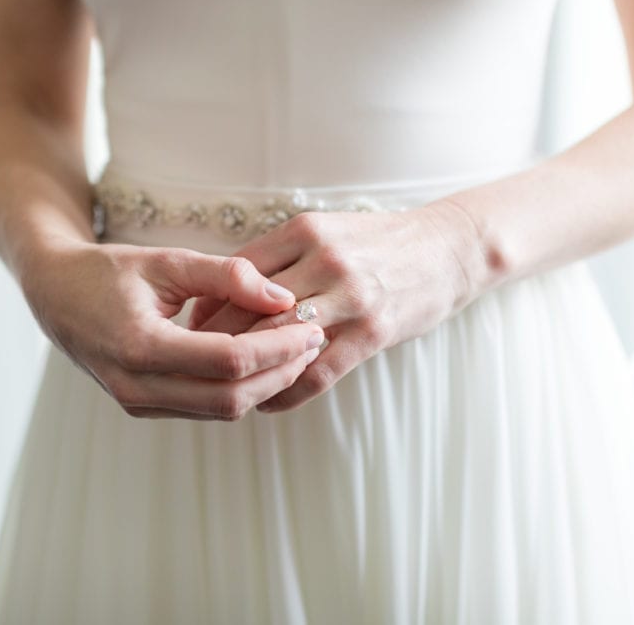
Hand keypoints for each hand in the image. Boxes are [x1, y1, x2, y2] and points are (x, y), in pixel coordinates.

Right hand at [20, 241, 325, 420]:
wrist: (55, 295)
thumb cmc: (109, 270)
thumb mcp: (167, 260)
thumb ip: (228, 275)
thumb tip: (284, 298)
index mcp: (140, 345)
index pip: (229, 360)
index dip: (278, 347)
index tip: (312, 325)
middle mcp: (137, 385)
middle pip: (230, 398)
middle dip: (281, 371)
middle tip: (314, 339)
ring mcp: (139, 403)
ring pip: (221, 410)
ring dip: (266, 385)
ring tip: (297, 350)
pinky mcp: (145, 408)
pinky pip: (204, 409)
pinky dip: (241, 389)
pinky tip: (265, 362)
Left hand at [188, 202, 478, 412]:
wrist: (447, 249)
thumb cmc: (376, 244)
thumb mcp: (325, 233)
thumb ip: (274, 261)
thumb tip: (213, 296)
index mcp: (305, 231)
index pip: (237, 273)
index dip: (207, 307)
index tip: (186, 332)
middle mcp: (324, 260)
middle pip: (251, 309)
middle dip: (217, 342)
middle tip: (193, 367)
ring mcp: (350, 297)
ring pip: (279, 343)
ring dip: (248, 371)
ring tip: (224, 389)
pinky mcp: (373, 332)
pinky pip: (317, 373)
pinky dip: (286, 393)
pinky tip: (267, 403)